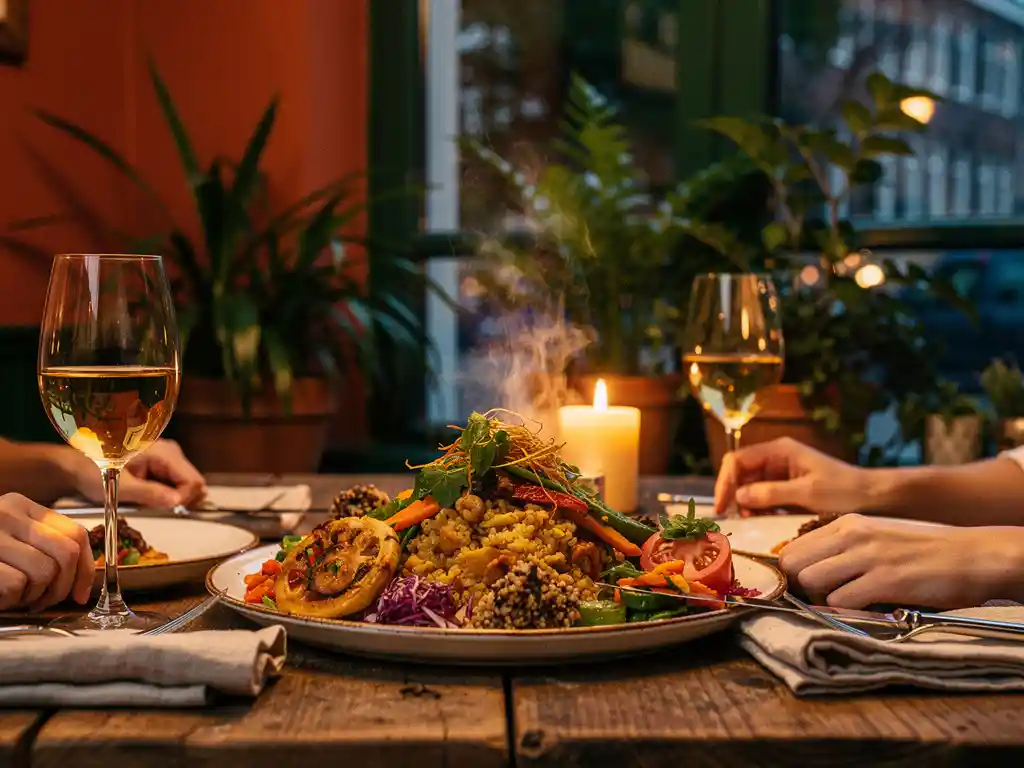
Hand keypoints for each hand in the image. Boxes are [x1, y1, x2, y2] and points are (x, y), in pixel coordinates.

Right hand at [0, 493, 92, 610]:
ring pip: (44, 571)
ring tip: (17, 597)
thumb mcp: (12, 541)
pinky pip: (17, 584)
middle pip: (66, 552)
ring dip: (34, 595)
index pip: (75, 532)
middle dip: (64, 585)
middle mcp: (7, 513)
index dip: (85, 567)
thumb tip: (84, 576)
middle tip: (46, 600)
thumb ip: (44, 546)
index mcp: (21, 506)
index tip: (81, 592)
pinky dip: (12, 599)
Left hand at [72, 440, 205, 507]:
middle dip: (180, 500)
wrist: (77, 464)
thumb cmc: (94, 472)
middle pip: (194, 482)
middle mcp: (171, 452)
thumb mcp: (121, 488)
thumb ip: (150, 493)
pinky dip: (167, 494)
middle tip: (157, 508)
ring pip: (187, 484)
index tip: (167, 510)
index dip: (184, 499)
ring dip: (173, 498)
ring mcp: (168, 457)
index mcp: (163, 453)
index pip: (193, 481)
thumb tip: (177, 502)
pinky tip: (149, 496)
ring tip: (150, 502)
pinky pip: (176, 483)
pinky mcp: (163, 464)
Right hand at [714, 437, 868, 515]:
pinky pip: (764, 496)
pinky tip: (760, 520)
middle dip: (733, 493)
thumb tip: (739, 496)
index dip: (725, 482)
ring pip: (750, 485)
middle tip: (731, 517)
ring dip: (744, 502)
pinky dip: (758, 507)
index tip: (722, 506)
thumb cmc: (846, 491)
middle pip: (740, 472)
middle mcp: (777, 458)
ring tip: (746, 520)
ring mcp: (782, 473)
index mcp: (780, 450)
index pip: (738, 460)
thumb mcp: (807, 493)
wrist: (876, 498)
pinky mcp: (788, 488)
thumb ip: (771, 493)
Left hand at [779, 513, 1023, 608]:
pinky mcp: (886, 580)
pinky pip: (841, 601)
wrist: (971, 556)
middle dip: (800, 588)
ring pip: (810, 581)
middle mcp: (852, 535)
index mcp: (847, 524)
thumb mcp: (875, 537)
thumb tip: (806, 572)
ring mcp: (868, 557)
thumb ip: (842, 549)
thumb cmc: (922, 551)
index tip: (805, 588)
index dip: (793, 573)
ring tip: (844, 604)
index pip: (792, 548)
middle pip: (793, 565)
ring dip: (820, 600)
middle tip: (821, 600)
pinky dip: (846, 611)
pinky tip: (866, 609)